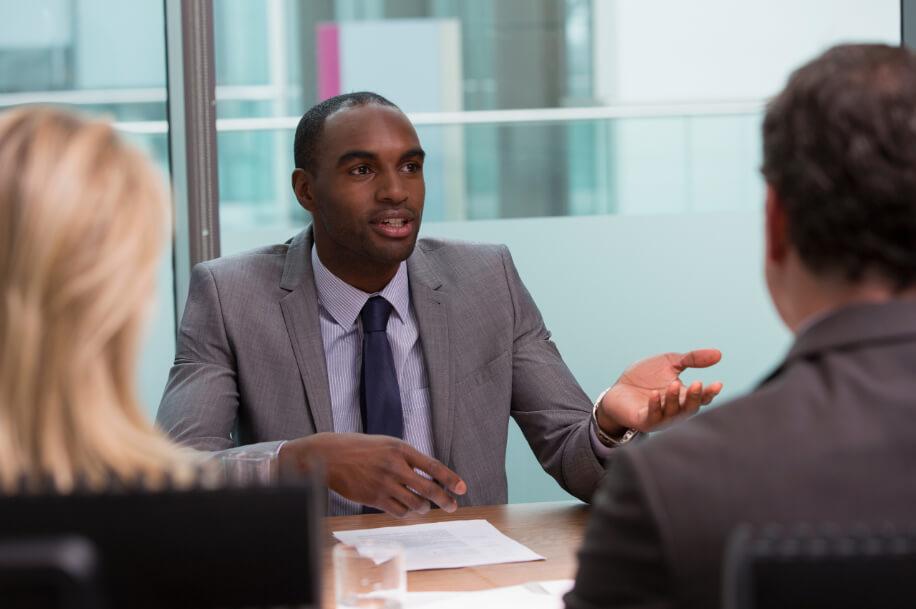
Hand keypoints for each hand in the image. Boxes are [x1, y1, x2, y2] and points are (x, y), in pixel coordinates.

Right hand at [279, 433, 466, 516]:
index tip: (462, 489)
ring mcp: (384, 483)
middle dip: (444, 500)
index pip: (433, 465)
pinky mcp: (373, 498)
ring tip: (425, 507)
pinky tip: (406, 508)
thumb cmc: (362, 449)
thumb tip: (430, 477)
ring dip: (424, 508)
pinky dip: (406, 512)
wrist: (331, 455)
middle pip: (428, 488)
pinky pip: (399, 511)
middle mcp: (395, 466)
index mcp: (400, 449)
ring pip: (415, 503)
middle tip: (452, 506)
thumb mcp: (387, 445)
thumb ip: (407, 458)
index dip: (450, 479)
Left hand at [596, 349, 723, 433]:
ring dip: (674, 399)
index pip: (701, 398)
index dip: (710, 393)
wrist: (618, 389)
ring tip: (674, 384)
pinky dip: (655, 406)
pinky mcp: (644, 420)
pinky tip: (655, 394)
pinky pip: (652, 416)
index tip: (718, 383)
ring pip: (672, 412)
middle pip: (690, 408)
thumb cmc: (645, 378)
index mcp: (683, 397)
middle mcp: (675, 410)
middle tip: (698, 384)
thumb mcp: (670, 362)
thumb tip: (719, 354)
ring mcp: (660, 417)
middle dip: (694, 397)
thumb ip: (692, 359)